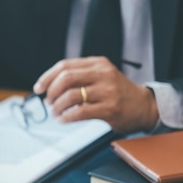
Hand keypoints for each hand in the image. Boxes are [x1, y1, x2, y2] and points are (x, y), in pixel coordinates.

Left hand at [33, 56, 158, 132]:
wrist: (144, 106)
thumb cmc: (117, 93)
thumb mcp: (100, 76)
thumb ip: (79, 77)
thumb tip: (48, 86)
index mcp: (97, 63)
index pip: (65, 66)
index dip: (47, 77)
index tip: (38, 88)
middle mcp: (103, 74)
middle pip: (66, 78)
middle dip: (52, 92)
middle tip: (48, 102)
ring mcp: (108, 91)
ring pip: (71, 95)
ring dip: (57, 106)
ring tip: (56, 112)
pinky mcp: (110, 108)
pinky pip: (80, 112)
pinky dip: (67, 117)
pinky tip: (63, 119)